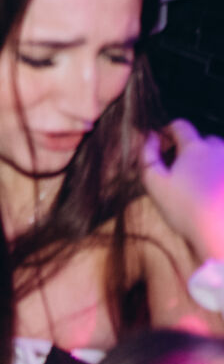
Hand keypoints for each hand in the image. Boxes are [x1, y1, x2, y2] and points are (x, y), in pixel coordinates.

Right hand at [145, 119, 223, 258]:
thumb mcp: (155, 183)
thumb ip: (147, 155)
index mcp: (195, 148)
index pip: (180, 125)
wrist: (221, 237)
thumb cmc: (185, 210)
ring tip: (201, 185)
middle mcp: (219, 151)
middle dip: (192, 149)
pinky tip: (213, 194)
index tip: (162, 145)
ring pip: (220, 156)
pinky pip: (223, 171)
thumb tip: (148, 136)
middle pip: (204, 140)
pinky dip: (219, 176)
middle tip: (182, 171)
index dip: (168, 132)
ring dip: (211, 162)